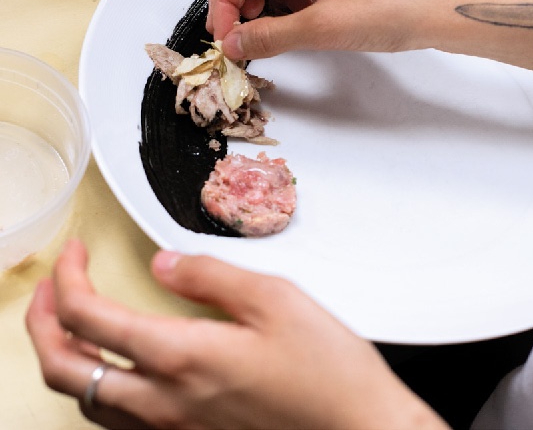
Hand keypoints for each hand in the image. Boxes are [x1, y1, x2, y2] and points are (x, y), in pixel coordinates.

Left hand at [26, 239, 444, 429]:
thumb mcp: (274, 299)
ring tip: (70, 322)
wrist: (357, 427)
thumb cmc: (325, 368)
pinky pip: (116, 422)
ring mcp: (173, 429)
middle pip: (66, 369)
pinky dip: (95, 387)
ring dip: (63, 355)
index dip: (68, 279)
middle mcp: (166, 402)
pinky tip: (115, 368)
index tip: (75, 253)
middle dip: (42, 322)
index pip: (89, 318)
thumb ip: (209, 275)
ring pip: (84, 401)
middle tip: (50, 288)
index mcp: (184, 357)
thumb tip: (162, 262)